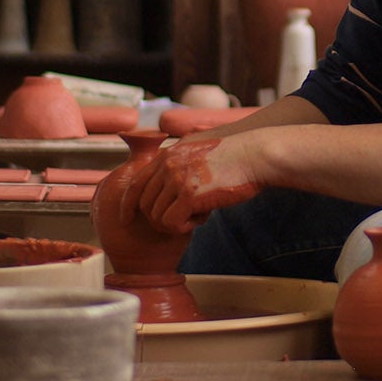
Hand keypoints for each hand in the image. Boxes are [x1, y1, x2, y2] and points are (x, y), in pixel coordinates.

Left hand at [137, 135, 264, 232]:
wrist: (255, 155)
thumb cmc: (235, 158)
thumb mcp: (199, 153)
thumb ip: (180, 165)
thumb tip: (171, 189)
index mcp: (167, 155)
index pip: (136, 183)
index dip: (128, 205)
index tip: (126, 219)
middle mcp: (167, 165)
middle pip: (145, 204)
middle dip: (160, 218)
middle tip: (185, 218)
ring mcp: (177, 178)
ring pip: (156, 216)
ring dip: (176, 223)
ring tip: (198, 215)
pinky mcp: (189, 194)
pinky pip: (171, 223)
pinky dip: (183, 228)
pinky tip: (201, 219)